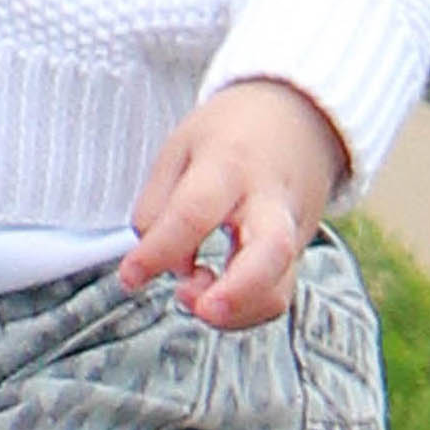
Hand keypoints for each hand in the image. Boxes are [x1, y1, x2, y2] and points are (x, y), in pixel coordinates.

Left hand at [119, 80, 349, 329]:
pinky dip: (242, 312)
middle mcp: (270, 201)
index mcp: (230, 164)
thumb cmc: (232, 133)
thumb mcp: (180, 147)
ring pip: (279, 289)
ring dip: (233, 312)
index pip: (195, 212)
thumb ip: (159, 205)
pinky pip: (275, 296)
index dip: (160, 251)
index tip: (131, 276)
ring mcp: (293, 231)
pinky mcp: (298, 254)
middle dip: (235, 294)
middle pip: (270, 253)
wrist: (298, 117)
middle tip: (200, 308)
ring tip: (193, 297)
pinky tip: (214, 297)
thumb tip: (159, 262)